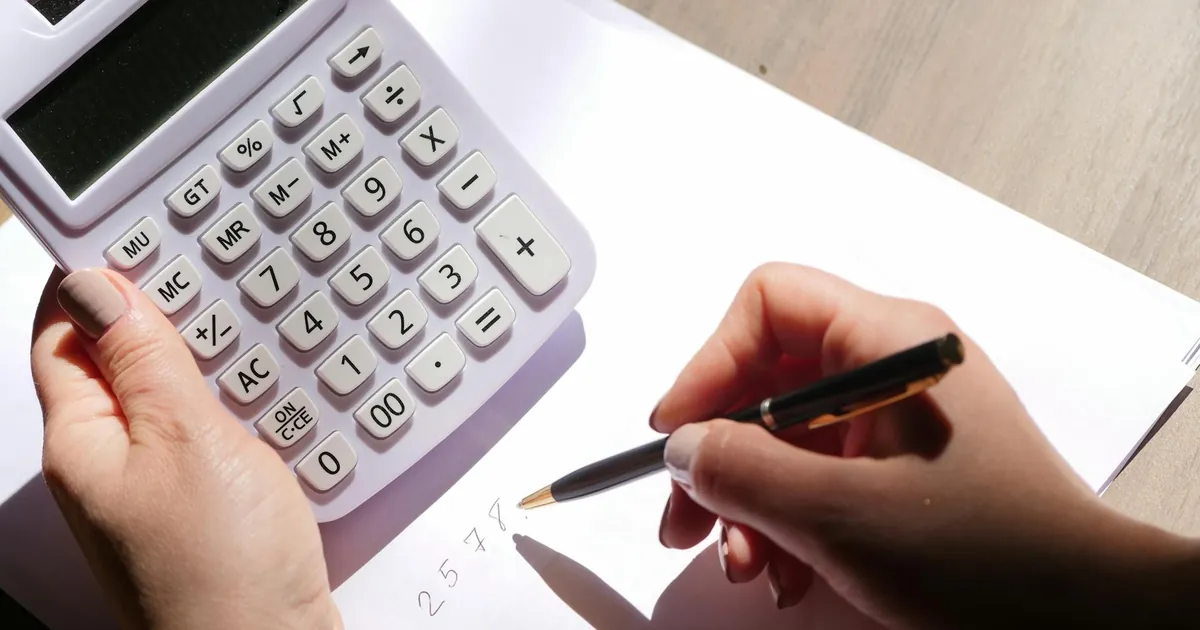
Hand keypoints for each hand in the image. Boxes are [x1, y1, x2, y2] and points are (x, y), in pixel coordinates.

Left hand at [31, 268, 340, 629]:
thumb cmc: (218, 569)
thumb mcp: (185, 440)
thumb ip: (145, 361)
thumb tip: (99, 287)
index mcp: (82, 440)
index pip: (63, 334)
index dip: (95, 281)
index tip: (143, 237)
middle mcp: (111, 463)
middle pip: (117, 361)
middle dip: (160, 314)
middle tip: (212, 272)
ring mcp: (159, 486)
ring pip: (171, 395)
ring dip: (208, 359)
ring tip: (251, 325)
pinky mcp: (206, 504)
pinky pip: (211, 432)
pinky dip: (238, 403)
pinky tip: (274, 392)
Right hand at [651, 263, 1199, 628]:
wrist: (1082, 619)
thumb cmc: (988, 555)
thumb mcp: (840, 513)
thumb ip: (743, 472)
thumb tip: (681, 447)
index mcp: (889, 342)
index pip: (770, 305)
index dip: (711, 363)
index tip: (678, 432)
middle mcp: (890, 366)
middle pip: (766, 380)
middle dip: (719, 456)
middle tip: (685, 519)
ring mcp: (895, 418)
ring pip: (784, 439)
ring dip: (748, 505)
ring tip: (743, 565)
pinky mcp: (897, 466)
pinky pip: (816, 476)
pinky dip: (787, 523)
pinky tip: (786, 573)